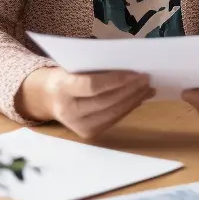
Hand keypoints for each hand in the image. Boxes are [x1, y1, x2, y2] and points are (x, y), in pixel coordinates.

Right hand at [16, 67, 152, 138]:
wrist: (50, 98)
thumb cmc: (68, 75)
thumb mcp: (75, 66)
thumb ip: (97, 67)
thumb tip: (131, 67)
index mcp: (62, 88)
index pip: (92, 86)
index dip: (115, 80)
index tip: (135, 73)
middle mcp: (68, 111)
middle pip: (106, 101)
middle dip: (130, 90)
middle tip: (147, 79)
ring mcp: (78, 126)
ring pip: (113, 113)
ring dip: (134, 100)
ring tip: (148, 88)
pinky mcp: (88, 133)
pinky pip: (113, 119)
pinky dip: (129, 108)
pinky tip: (140, 98)